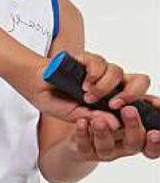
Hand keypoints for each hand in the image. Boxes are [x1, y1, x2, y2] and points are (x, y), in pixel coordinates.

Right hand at [35, 52, 150, 128]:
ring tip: (88, 96)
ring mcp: (99, 70)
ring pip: (117, 71)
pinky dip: (93, 74)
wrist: (34, 84)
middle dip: (133, 93)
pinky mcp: (86, 58)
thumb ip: (95, 119)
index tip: (156, 108)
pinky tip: (84, 84)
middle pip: (138, 80)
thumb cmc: (55, 100)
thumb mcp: (75, 116)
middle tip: (117, 104)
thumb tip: (116, 124)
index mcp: (112, 99)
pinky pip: (99, 62)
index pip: (139, 98)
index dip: (151, 102)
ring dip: (105, 86)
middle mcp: (110, 83)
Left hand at [73, 105, 159, 160]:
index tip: (154, 132)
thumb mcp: (123, 102)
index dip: (156, 143)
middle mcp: (123, 146)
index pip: (152, 145)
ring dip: (103, 132)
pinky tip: (81, 121)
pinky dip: (82, 133)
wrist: (77, 123)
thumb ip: (137, 101)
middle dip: (132, 127)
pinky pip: (84, 145)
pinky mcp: (84, 150)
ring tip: (99, 120)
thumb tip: (156, 101)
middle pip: (133, 143)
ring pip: (106, 147)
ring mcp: (104, 150)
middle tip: (129, 110)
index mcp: (137, 134)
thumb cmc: (106, 109)